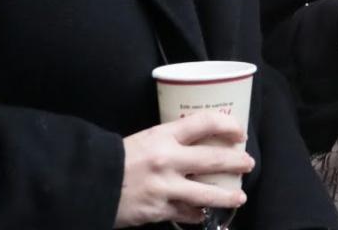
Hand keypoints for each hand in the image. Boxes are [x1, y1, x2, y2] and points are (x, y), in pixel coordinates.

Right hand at [114, 111, 250, 227]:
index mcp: (163, 136)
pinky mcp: (159, 211)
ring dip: (227, 196)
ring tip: (239, 197)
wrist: (89, 183)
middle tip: (248, 163)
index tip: (239, 131)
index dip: (226, 125)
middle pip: (213, 159)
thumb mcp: (145, 139)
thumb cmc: (117, 158)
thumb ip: (170, 141)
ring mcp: (165, 188)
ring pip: (207, 194)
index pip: (203, 123)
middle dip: (236, 162)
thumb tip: (198, 144)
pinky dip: (198, 213)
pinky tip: (205, 213)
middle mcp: (168, 160)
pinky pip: (187, 213)